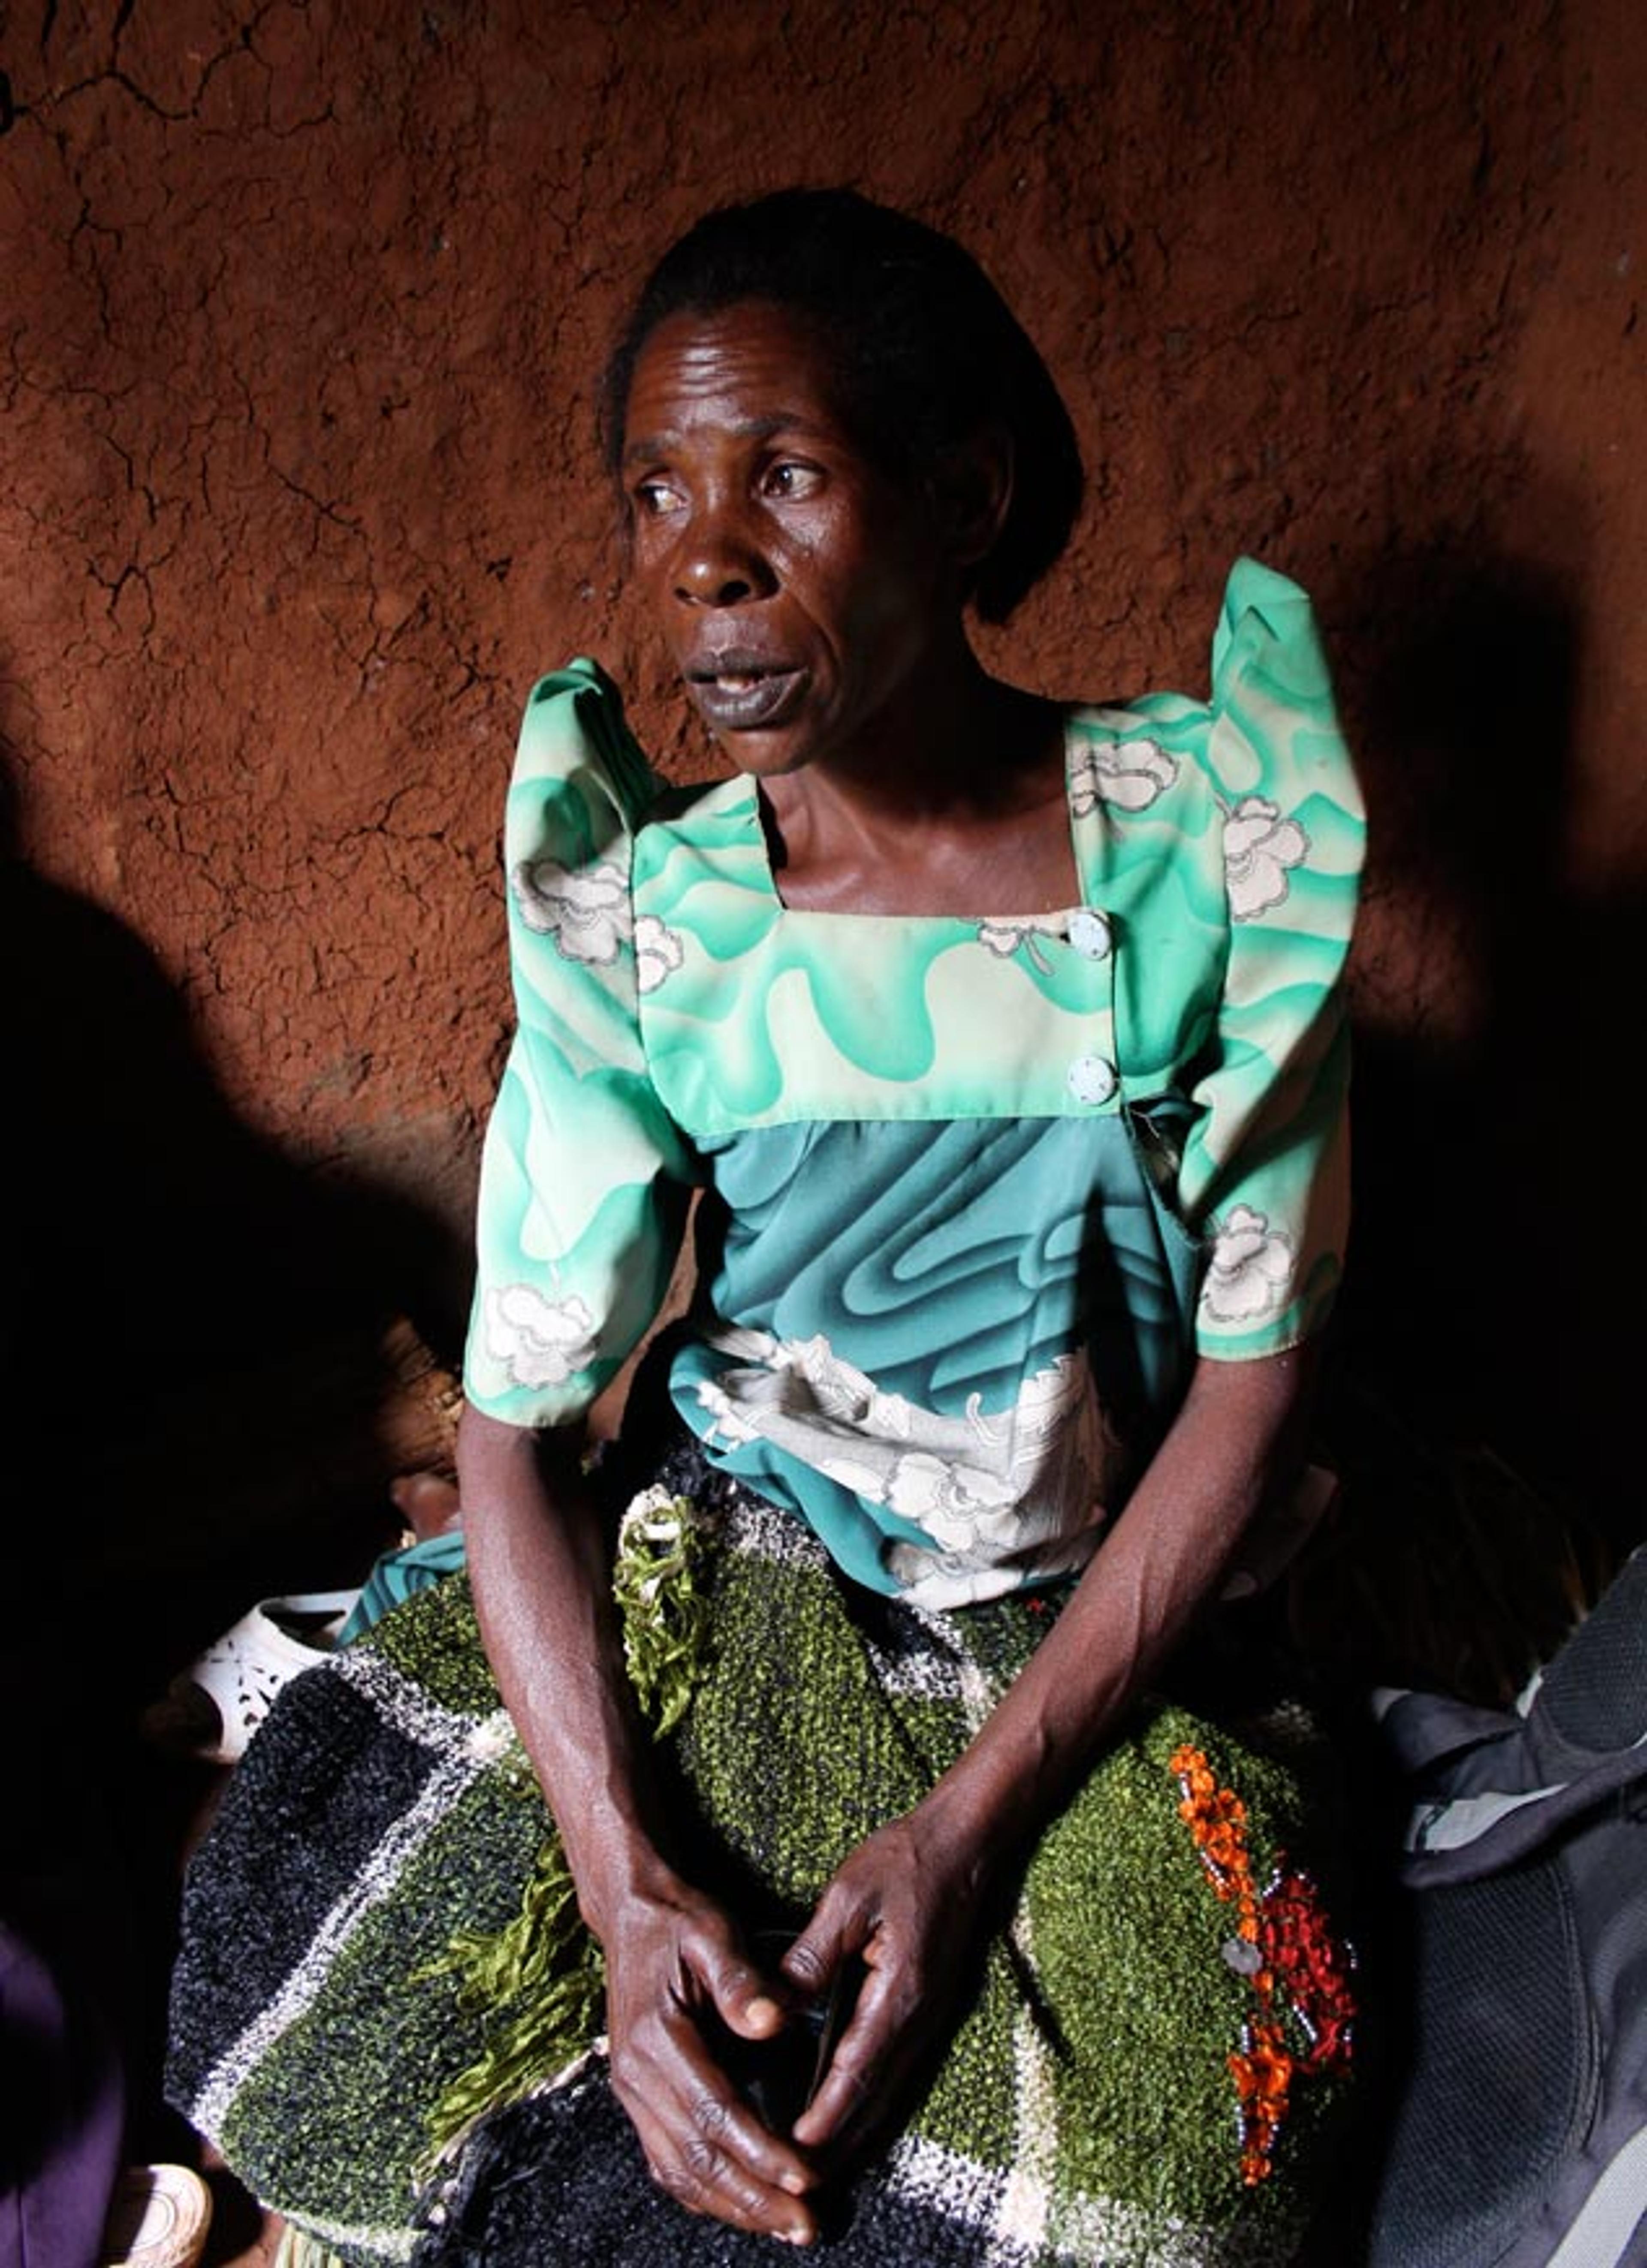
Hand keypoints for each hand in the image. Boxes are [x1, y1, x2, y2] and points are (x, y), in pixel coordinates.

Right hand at [603, 1878, 820, 2243]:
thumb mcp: (713, 1933)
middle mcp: (635, 2073)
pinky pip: (666, 2160)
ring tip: (783, 2225)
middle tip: (805, 2224)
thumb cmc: (678, 1922)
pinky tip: (738, 2205)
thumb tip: (772, 2022)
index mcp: (656, 2036)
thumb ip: (740, 1980)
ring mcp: (631, 2090)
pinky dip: (702, 2192)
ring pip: (679, 2169)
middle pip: (697, 2155)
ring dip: (731, 2205)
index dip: (761, 2150)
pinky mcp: (637, 2095)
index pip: (715, 2111)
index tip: (804, 2176)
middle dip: (753, 2197)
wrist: (630, 1913)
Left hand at [782, 1807, 992, 2164]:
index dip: (827, 2112)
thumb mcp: (847, 1899)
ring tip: (820, 2161)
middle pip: (878, 2095)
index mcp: (901, 1992)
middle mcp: (920, 2015)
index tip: (797, 2147)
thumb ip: (813, 1955)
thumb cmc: (903, 1862)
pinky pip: (898, 2067)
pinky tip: (851, 2109)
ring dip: (857, 2126)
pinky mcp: (928, 2006)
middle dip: (840, 2139)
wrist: (962, 1843)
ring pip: (891, 2088)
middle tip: (800, 2177)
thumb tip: (779, 2004)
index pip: (858, 2068)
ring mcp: (929, 2014)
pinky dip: (872, 2097)